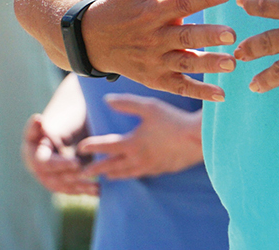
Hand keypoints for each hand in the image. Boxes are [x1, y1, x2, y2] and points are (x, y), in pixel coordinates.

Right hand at [21, 114, 95, 195]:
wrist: (62, 130)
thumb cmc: (55, 123)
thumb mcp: (50, 122)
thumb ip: (44, 124)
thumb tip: (37, 120)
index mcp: (32, 154)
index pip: (45, 163)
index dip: (61, 164)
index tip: (78, 163)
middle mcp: (38, 170)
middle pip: (54, 179)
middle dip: (73, 178)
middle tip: (91, 176)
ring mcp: (47, 179)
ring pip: (64, 187)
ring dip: (80, 188)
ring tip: (97, 187)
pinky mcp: (59, 184)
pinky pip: (70, 190)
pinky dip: (83, 191)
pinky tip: (97, 191)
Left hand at [78, 94, 202, 181]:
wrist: (198, 139)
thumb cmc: (173, 120)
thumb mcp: (149, 106)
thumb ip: (126, 104)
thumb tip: (106, 100)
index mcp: (132, 143)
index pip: (106, 146)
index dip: (92, 146)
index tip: (80, 147)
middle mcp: (138, 158)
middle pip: (112, 166)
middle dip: (97, 169)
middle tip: (83, 173)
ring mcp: (150, 167)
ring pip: (127, 173)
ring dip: (114, 174)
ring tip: (107, 177)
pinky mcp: (162, 170)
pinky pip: (142, 174)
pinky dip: (132, 175)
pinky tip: (133, 173)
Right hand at [80, 0, 235, 101]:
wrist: (90, 41)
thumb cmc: (117, 9)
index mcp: (153, 11)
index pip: (182, 2)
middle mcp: (155, 37)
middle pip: (185, 37)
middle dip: (208, 36)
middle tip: (232, 34)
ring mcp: (155, 60)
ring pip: (185, 64)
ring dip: (208, 64)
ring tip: (231, 64)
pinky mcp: (155, 79)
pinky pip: (180, 86)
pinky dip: (200, 92)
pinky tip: (221, 94)